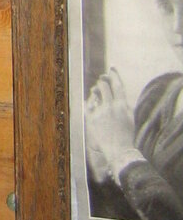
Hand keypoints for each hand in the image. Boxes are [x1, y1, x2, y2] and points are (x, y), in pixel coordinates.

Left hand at [84, 68, 137, 183]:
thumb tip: (117, 93)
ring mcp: (99, 112)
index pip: (117, 85)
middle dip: (102, 80)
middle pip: (104, 85)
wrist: (119, 151)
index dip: (114, 75)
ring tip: (97, 90)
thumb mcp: (130, 117)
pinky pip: (88, 104)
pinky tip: (91, 101)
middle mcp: (110, 106)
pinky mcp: (91, 118)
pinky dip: (90, 101)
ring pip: (95, 93)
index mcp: (122, 106)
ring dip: (96, 90)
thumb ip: (124, 104)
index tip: (111, 69)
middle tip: (102, 78)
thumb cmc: (127, 135)